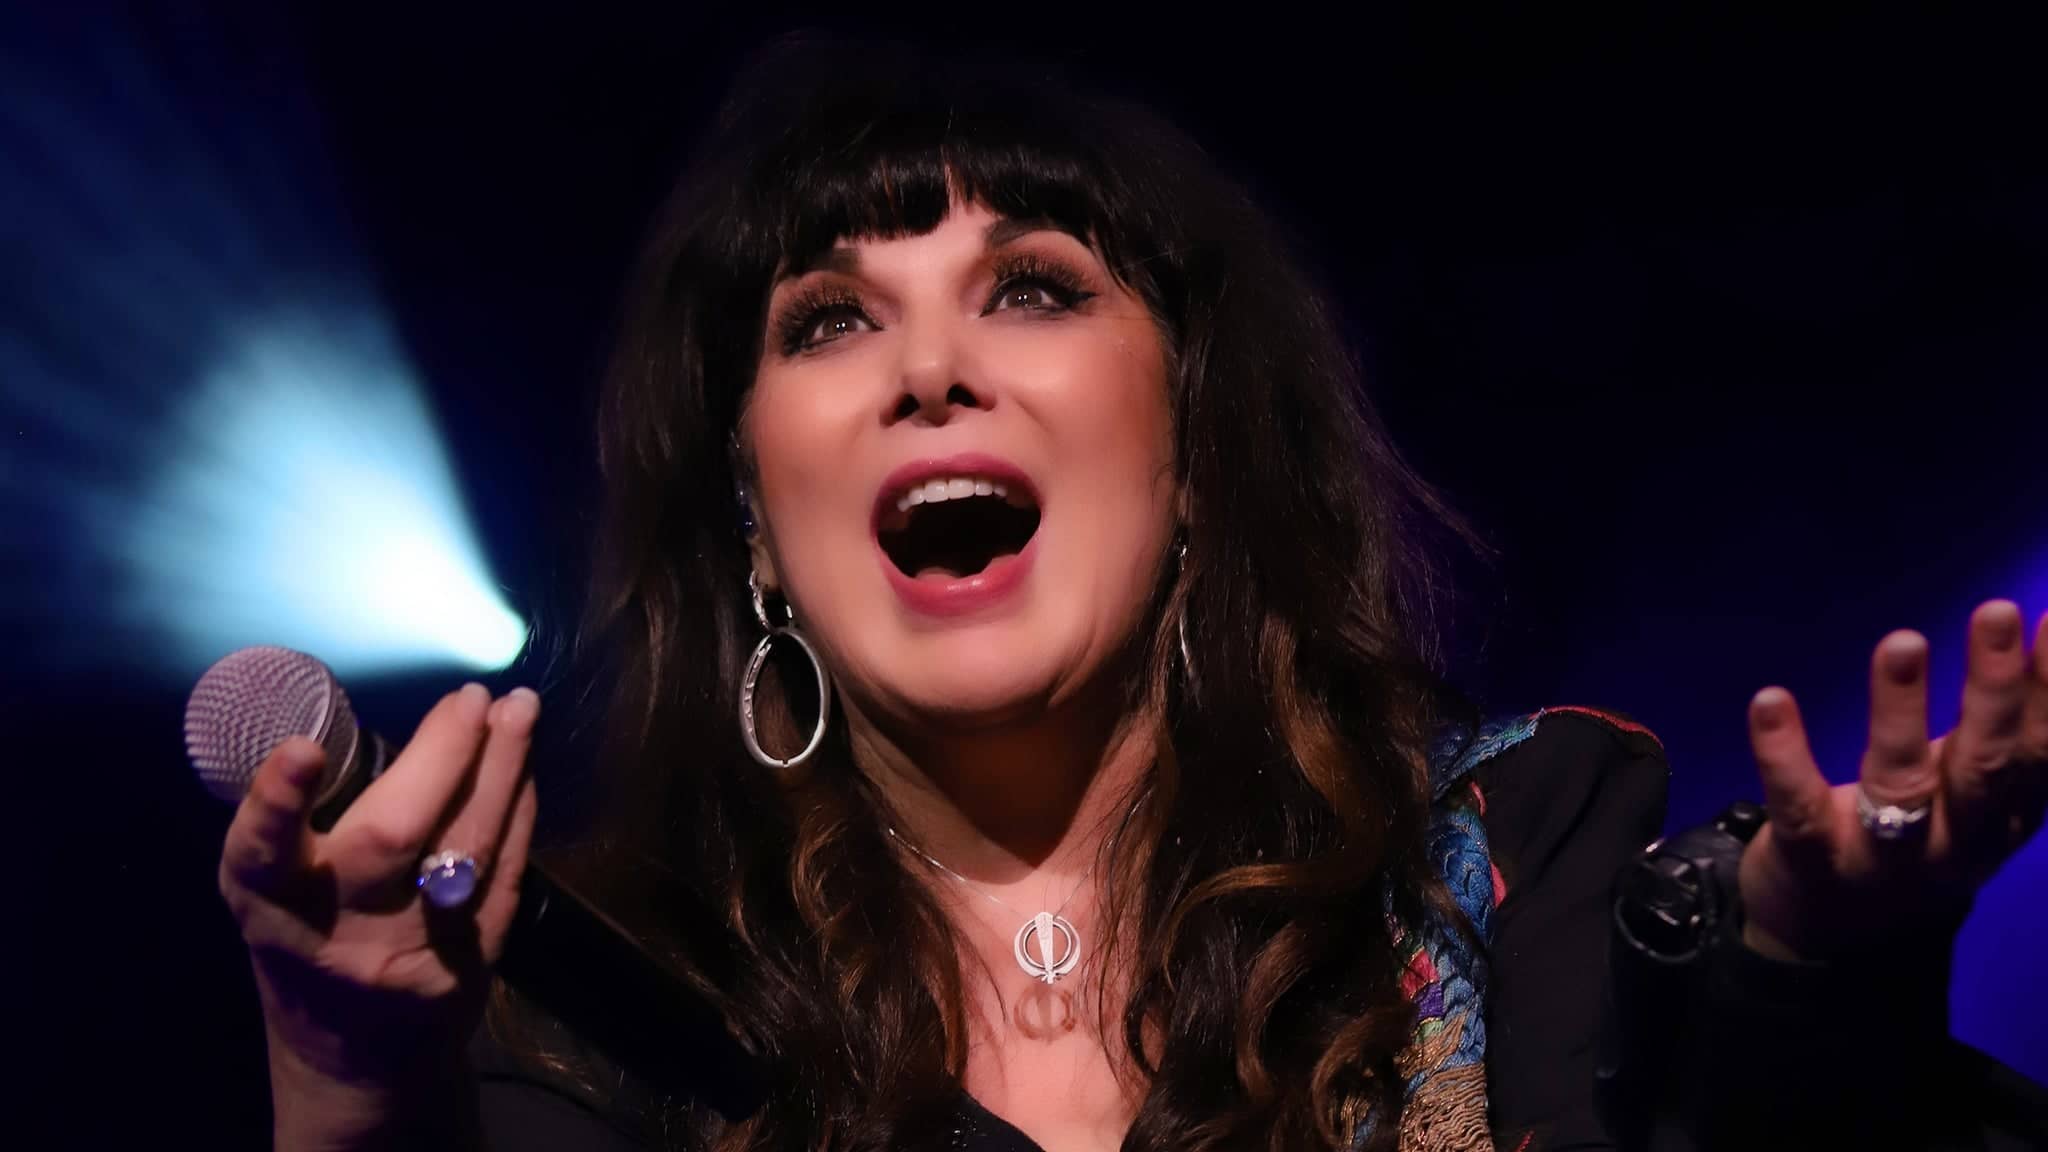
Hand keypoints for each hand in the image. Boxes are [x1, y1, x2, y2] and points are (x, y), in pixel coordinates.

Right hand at [216, 683, 539, 1136]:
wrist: (353, 1059)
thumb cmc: (308, 942)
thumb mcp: (278, 890)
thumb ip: (306, 822)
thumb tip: (379, 722)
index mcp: (269, 903)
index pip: (263, 852)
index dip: (278, 801)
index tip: (303, 750)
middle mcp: (336, 930)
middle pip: (392, 839)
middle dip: (440, 757)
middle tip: (473, 697)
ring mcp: (409, 951)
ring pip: (466, 850)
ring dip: (500, 770)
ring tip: (519, 709)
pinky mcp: (467, 963)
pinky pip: (504, 874)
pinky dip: (518, 813)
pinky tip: (524, 766)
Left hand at [1739, 600, 2047, 965]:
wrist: (1828, 937)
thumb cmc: (1915, 834)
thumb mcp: (1973, 791)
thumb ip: (2009, 728)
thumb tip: (2046, 627)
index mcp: (2006, 818)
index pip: (2041, 750)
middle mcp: (1957, 841)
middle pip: (1986, 763)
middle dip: (1996, 688)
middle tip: (1995, 612)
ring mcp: (1885, 857)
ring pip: (1899, 781)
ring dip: (1900, 710)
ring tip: (1901, 642)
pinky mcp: (1813, 860)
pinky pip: (1798, 806)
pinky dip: (1783, 754)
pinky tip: (1770, 700)